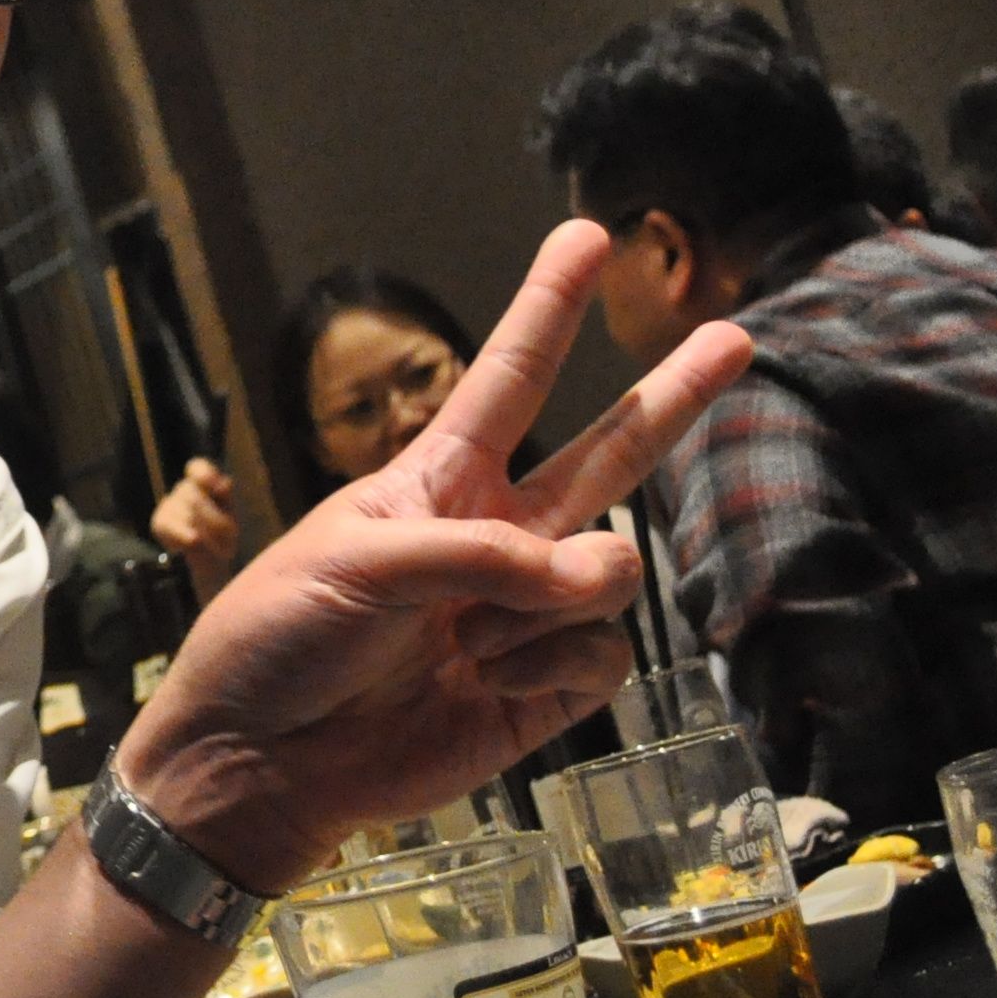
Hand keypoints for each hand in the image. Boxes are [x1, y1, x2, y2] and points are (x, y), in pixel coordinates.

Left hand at [113, 222, 749, 894]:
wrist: (261, 761)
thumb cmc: (282, 641)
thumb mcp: (357, 565)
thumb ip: (479, 555)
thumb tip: (597, 575)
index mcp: (436, 482)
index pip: (508, 378)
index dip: (548, 306)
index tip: (588, 236)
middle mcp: (494, 536)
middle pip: (605, 452)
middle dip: (670, 396)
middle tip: (735, 335)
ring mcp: (525, 613)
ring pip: (609, 572)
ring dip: (545, 608)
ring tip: (466, 645)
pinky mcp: (545, 688)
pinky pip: (600, 656)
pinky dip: (549, 673)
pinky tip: (488, 688)